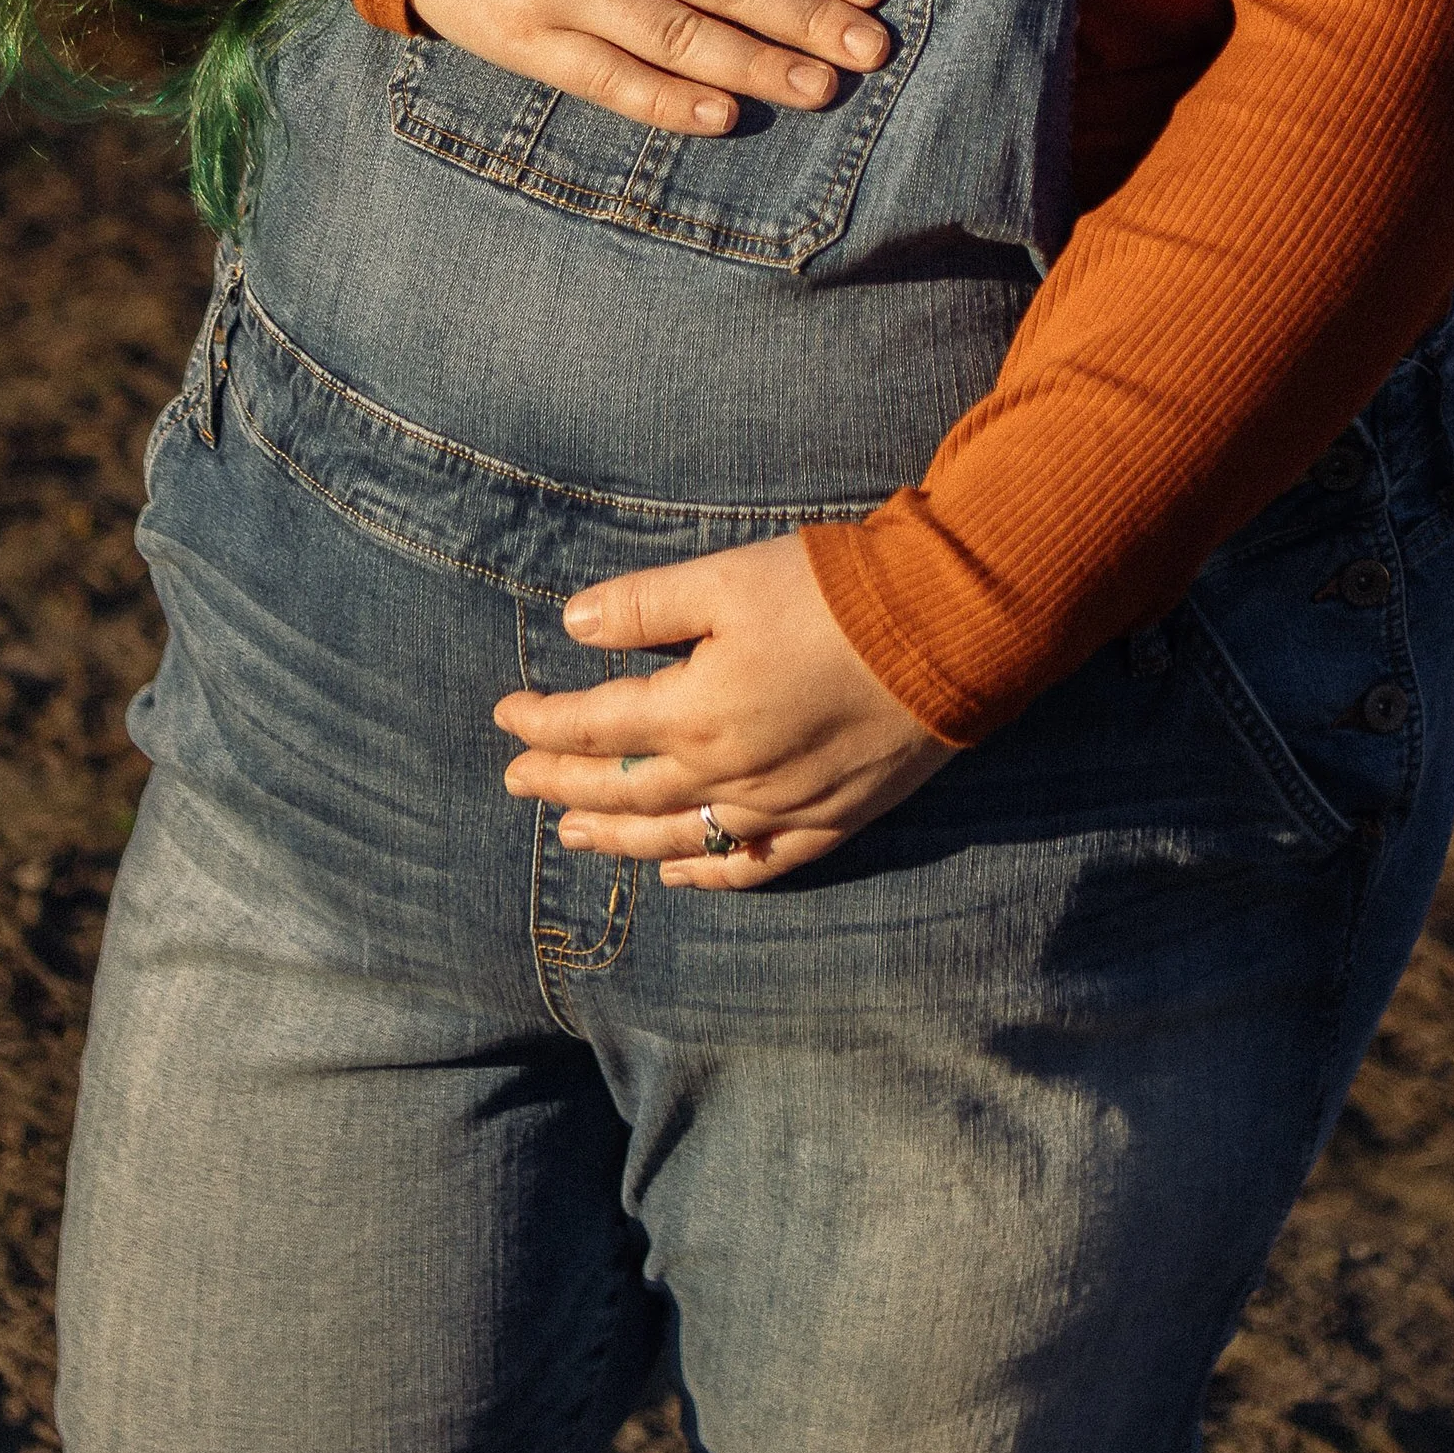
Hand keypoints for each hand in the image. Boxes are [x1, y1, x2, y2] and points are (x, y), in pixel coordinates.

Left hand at [493, 534, 957, 889]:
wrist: (947, 631)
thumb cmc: (834, 594)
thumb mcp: (726, 577)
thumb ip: (643, 606)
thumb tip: (571, 624)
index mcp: (694, 711)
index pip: (595, 727)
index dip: (543, 723)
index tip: (506, 714)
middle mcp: (728, 774)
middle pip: (625, 790)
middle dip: (564, 786)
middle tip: (518, 785)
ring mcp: (779, 807)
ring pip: (678, 837)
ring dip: (618, 839)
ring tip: (573, 837)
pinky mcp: (831, 820)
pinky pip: (754, 865)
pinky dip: (708, 874)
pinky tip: (677, 875)